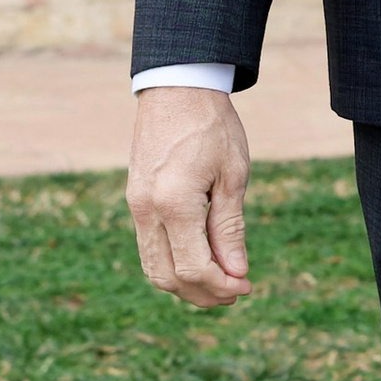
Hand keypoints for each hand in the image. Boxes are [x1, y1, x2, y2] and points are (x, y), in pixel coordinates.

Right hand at [127, 87, 253, 307]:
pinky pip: (149, 246)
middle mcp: (146, 210)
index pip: (193, 267)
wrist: (177, 88)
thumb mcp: (233, 174)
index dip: (220, 285)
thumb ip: (230, 227)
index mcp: (173, 203)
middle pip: (168, 275)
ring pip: (153, 266)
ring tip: (219, 283)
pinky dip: (172, 263)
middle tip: (236, 293)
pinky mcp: (134, 200)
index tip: (246, 287)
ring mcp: (135, 206)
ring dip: (184, 284)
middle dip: (202, 293)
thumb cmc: (212, 126)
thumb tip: (236, 272)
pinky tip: (200, 261)